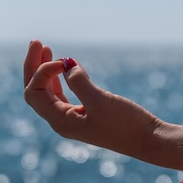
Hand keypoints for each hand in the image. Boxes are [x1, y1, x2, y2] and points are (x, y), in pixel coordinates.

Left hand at [23, 40, 161, 159]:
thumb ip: (79, 82)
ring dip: (44, 69)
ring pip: (48, 91)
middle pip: (35, 91)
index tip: (63, 62)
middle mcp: (61, 121)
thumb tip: (66, 64)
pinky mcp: (85, 114)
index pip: (34, 92)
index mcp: (60, 121)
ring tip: (46, 48)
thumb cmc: (126, 124)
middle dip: (34, 66)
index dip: (41, 71)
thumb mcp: (101, 101)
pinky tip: (64, 66)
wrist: (149, 140)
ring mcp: (72, 118)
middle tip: (37, 42)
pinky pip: (62, 94)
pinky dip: (58, 78)